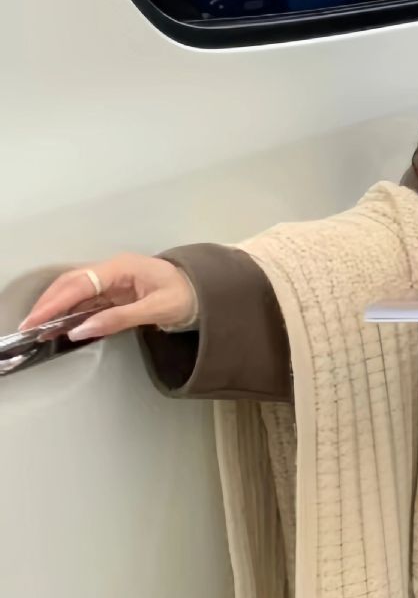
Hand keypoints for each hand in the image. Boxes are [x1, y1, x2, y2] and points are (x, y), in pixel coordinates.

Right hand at [21, 256, 198, 342]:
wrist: (207, 292)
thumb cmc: (187, 296)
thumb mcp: (156, 309)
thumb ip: (118, 318)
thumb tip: (81, 329)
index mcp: (122, 267)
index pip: (80, 283)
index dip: (56, 302)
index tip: (37, 319)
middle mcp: (114, 270)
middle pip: (72, 283)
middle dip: (49, 303)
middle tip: (29, 326)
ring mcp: (114, 280)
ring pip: (77, 291)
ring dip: (57, 308)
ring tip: (38, 328)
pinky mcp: (116, 292)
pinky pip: (87, 300)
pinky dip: (71, 312)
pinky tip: (60, 324)